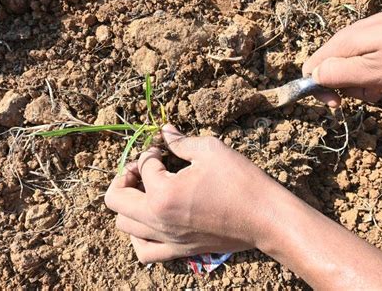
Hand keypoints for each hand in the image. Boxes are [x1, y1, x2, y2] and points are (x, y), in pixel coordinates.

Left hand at [104, 124, 282, 262]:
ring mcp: (167, 239)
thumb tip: (165, 130)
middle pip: (116, 199)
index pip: (143, 165)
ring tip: (146, 191)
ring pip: (124, 226)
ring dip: (128, 204)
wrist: (265, 218)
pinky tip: (151, 221)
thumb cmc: (240, 181)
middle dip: (126, 176)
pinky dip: (138, 236)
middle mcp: (158, 220)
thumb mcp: (211, 150)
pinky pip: (144, 252)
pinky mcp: (178, 251)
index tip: (165, 148)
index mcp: (163, 193)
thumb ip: (181, 141)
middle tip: (144, 167)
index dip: (152, 151)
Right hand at [303, 0, 381, 106]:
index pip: (311, 68)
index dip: (319, 90)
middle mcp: (352, 37)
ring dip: (371, 83)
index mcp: (344, 44)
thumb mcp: (375, 72)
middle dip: (351, 89)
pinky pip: (375, 61)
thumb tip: (313, 77)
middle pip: (334, 70)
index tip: (338, 104)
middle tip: (377, 91)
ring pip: (357, 68)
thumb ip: (339, 75)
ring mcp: (371, 35)